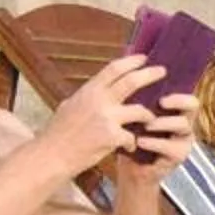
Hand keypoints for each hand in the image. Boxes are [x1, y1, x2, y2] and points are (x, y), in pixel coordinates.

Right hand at [45, 54, 165, 172]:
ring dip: (149, 116)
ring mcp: (106, 118)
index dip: (131, 61)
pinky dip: (133, 143)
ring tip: (152, 120)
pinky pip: (132, 137)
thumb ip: (86, 96)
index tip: (144, 58)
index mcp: (89, 91)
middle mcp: (98, 100)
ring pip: (140, 110)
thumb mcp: (70, 106)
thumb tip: (97, 88)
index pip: (114, 68)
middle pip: (131, 81)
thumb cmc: (58, 133)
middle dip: (150, 74)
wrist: (51, 156)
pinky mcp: (111, 137)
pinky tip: (130, 148)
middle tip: (162, 71)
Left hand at [123, 92, 200, 168]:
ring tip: (146, 125)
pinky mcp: (179, 156)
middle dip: (177, 101)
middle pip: (193, 105)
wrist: (130, 168)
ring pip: (183, 124)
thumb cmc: (132, 136)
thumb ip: (140, 101)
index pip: (186, 94)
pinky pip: (171, 147)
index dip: (178, 91)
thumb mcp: (136, 116)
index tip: (160, 92)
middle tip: (161, 103)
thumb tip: (132, 79)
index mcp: (176, 110)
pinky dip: (154, 142)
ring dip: (163, 122)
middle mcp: (185, 122)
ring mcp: (184, 140)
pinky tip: (139, 141)